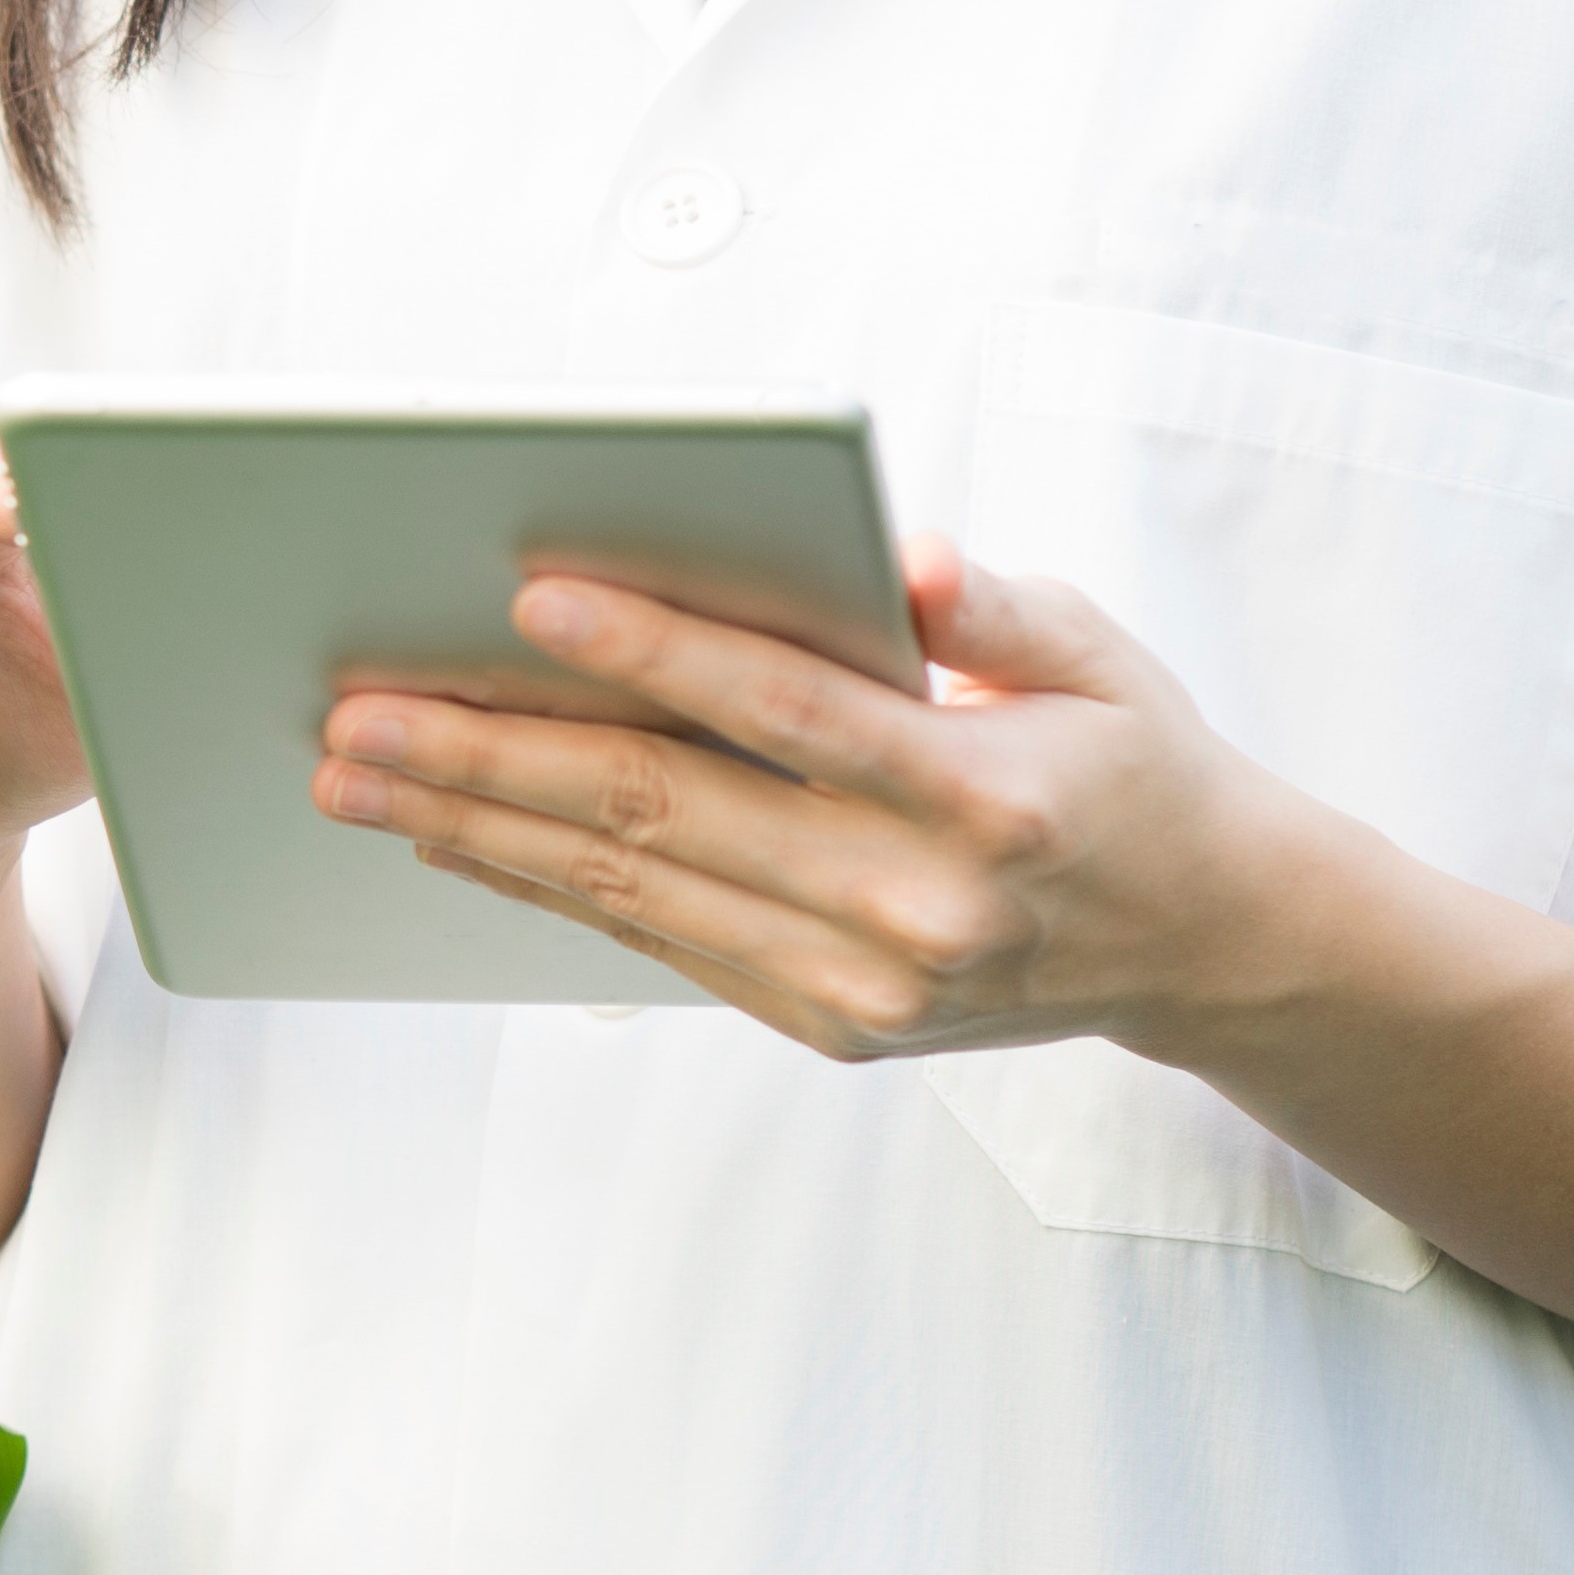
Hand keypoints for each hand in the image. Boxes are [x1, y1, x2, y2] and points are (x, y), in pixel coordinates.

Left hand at [304, 545, 1340, 1061]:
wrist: (1214, 943)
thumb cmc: (1136, 763)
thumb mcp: (1097, 653)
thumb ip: (989, 601)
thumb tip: (893, 549)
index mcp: (982, 793)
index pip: (785, 710)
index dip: (655, 653)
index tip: (529, 597)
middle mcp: (916, 904)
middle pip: (669, 814)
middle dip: (497, 757)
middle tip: (360, 712)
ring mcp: (866, 983)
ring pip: (636, 892)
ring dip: (481, 829)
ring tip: (359, 774)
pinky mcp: (832, 1026)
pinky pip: (661, 945)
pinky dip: (547, 889)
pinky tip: (453, 838)